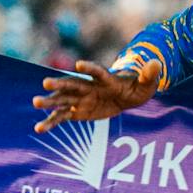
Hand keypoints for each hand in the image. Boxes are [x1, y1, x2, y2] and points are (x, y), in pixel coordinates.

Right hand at [32, 60, 159, 132]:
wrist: (125, 96)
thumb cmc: (137, 87)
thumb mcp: (146, 83)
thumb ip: (149, 74)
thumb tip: (157, 64)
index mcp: (105, 78)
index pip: (97, 72)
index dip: (89, 68)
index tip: (78, 65)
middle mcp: (89, 86)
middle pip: (73, 84)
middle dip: (59, 84)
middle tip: (45, 83)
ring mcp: (80, 99)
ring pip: (62, 100)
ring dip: (49, 102)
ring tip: (35, 103)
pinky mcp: (76, 111)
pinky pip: (61, 117)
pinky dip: (50, 122)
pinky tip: (39, 129)